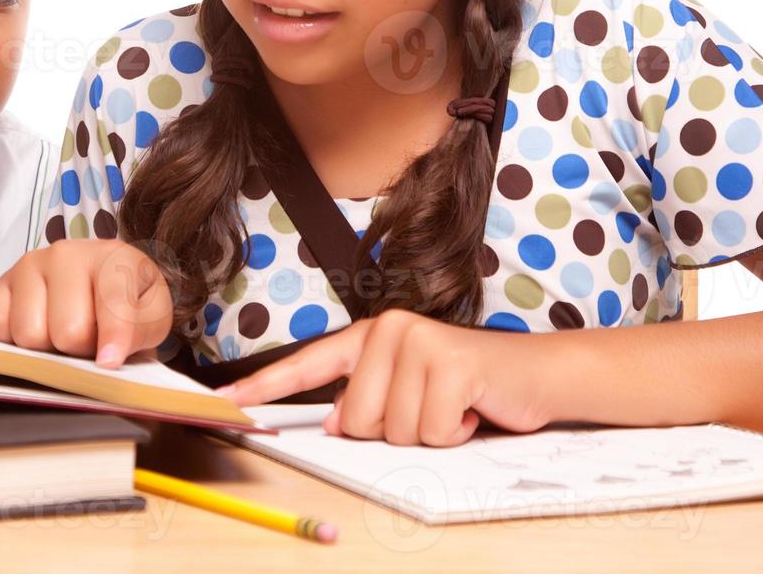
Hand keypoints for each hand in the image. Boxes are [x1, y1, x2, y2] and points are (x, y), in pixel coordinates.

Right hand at [0, 239, 171, 367]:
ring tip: (61, 331)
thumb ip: (141, 332)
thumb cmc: (128, 303)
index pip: (113, 302)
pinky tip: (36, 328)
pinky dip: (12, 341)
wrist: (97, 286)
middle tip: (88, 338)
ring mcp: (28, 265)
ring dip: (46, 347)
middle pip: (67, 331)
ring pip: (29, 334)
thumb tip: (106, 359)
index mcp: (112, 257)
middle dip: (79, 348)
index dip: (113, 338)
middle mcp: (66, 254)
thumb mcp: (152, 317)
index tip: (109, 361)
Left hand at [216, 310, 556, 445]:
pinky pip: (430, 431)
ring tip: (454, 406)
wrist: (535, 375)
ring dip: (430, 433)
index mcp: (371, 337)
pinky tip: (472, 409)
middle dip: (396, 430)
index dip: (265, 387)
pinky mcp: (449, 362)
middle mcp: (389, 330)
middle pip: (357, 421)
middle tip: (432, 408)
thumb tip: (337, 422)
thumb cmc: (470, 388)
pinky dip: (455, 432)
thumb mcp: (410, 393)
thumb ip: (367, 402)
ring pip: (392, 431)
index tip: (228, 401)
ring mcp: (418, 342)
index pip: (308, 364)